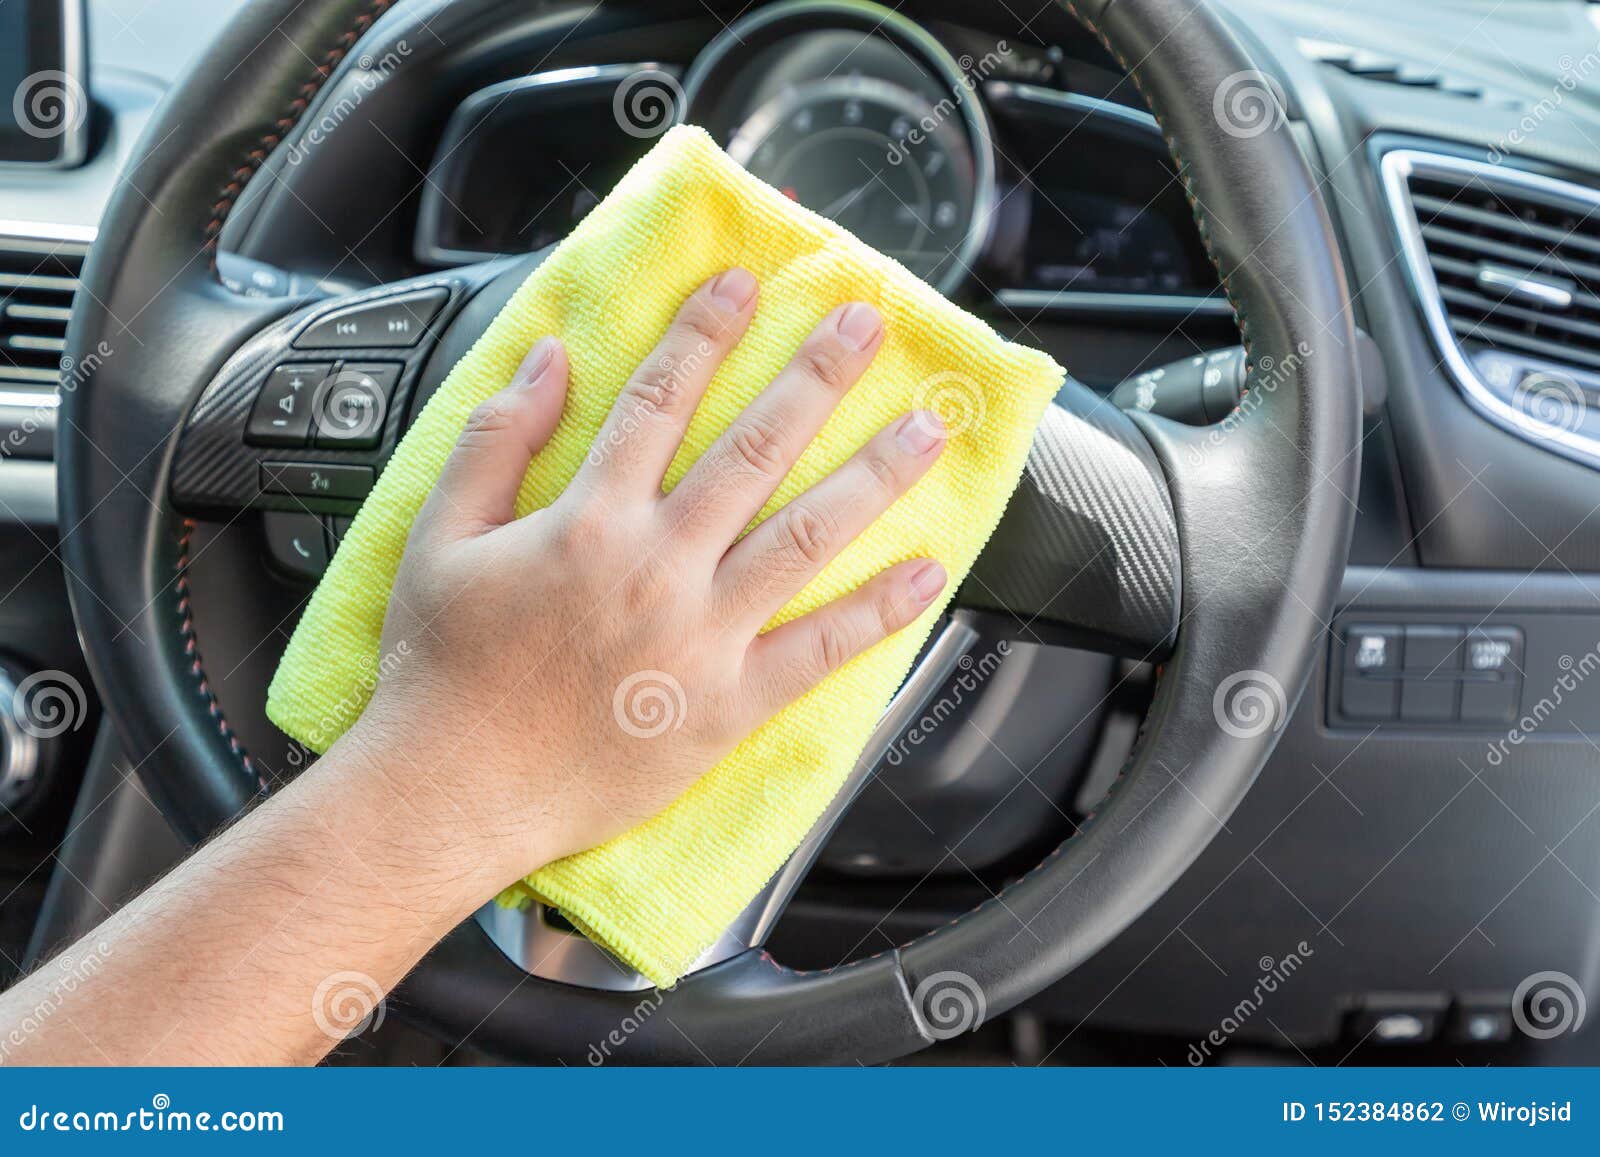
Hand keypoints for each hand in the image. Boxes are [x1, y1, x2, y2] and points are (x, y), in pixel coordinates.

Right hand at [340, 268, 946, 888]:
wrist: (454, 791)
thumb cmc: (441, 670)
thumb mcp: (440, 537)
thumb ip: (496, 441)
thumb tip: (549, 357)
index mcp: (588, 518)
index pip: (661, 397)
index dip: (707, 331)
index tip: (748, 284)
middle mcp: (657, 565)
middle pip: (755, 449)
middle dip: (817, 377)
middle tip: (867, 323)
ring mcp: (702, 635)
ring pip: (807, 535)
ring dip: (873, 474)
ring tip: (927, 428)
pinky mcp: (728, 705)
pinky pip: (820, 650)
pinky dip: (878, 612)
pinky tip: (927, 572)